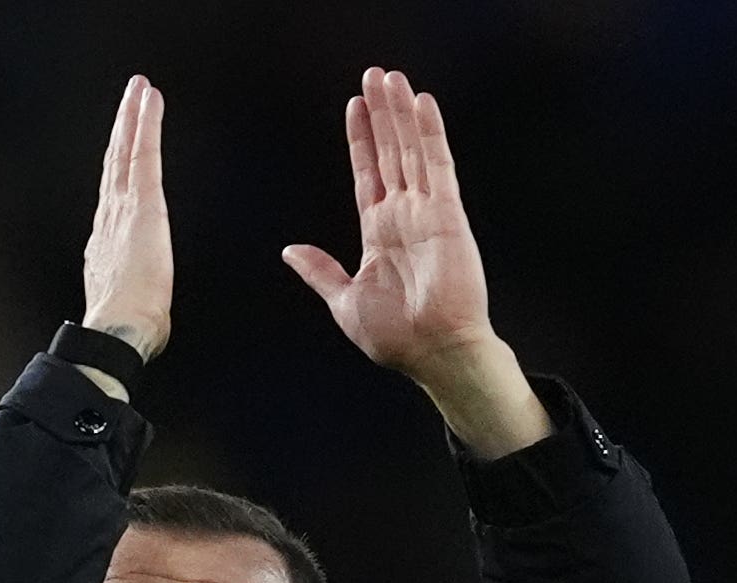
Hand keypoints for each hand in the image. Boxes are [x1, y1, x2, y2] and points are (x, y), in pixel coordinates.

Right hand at [80, 75, 170, 359]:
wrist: (120, 328)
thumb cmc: (129, 327)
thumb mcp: (132, 306)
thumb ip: (136, 295)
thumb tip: (144, 308)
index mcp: (107, 244)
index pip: (114, 195)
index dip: (117, 167)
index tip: (121, 147)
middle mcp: (109, 219)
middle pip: (115, 164)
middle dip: (122, 130)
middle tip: (129, 100)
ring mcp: (122, 207)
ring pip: (126, 151)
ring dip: (132, 117)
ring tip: (139, 90)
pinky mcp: (142, 202)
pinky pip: (144, 154)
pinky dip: (146, 124)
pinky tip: (150, 101)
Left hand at [285, 69, 546, 454]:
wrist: (433, 353)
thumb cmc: (395, 337)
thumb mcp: (344, 301)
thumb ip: (320, 271)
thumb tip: (290, 251)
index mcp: (379, 233)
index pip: (368, 174)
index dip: (361, 139)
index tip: (354, 105)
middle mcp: (404, 216)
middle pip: (390, 152)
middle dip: (381, 115)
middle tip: (374, 75)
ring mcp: (427, 212)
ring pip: (411, 150)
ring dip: (401, 113)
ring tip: (392, 77)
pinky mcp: (447, 214)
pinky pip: (438, 165)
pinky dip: (430, 133)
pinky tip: (422, 103)